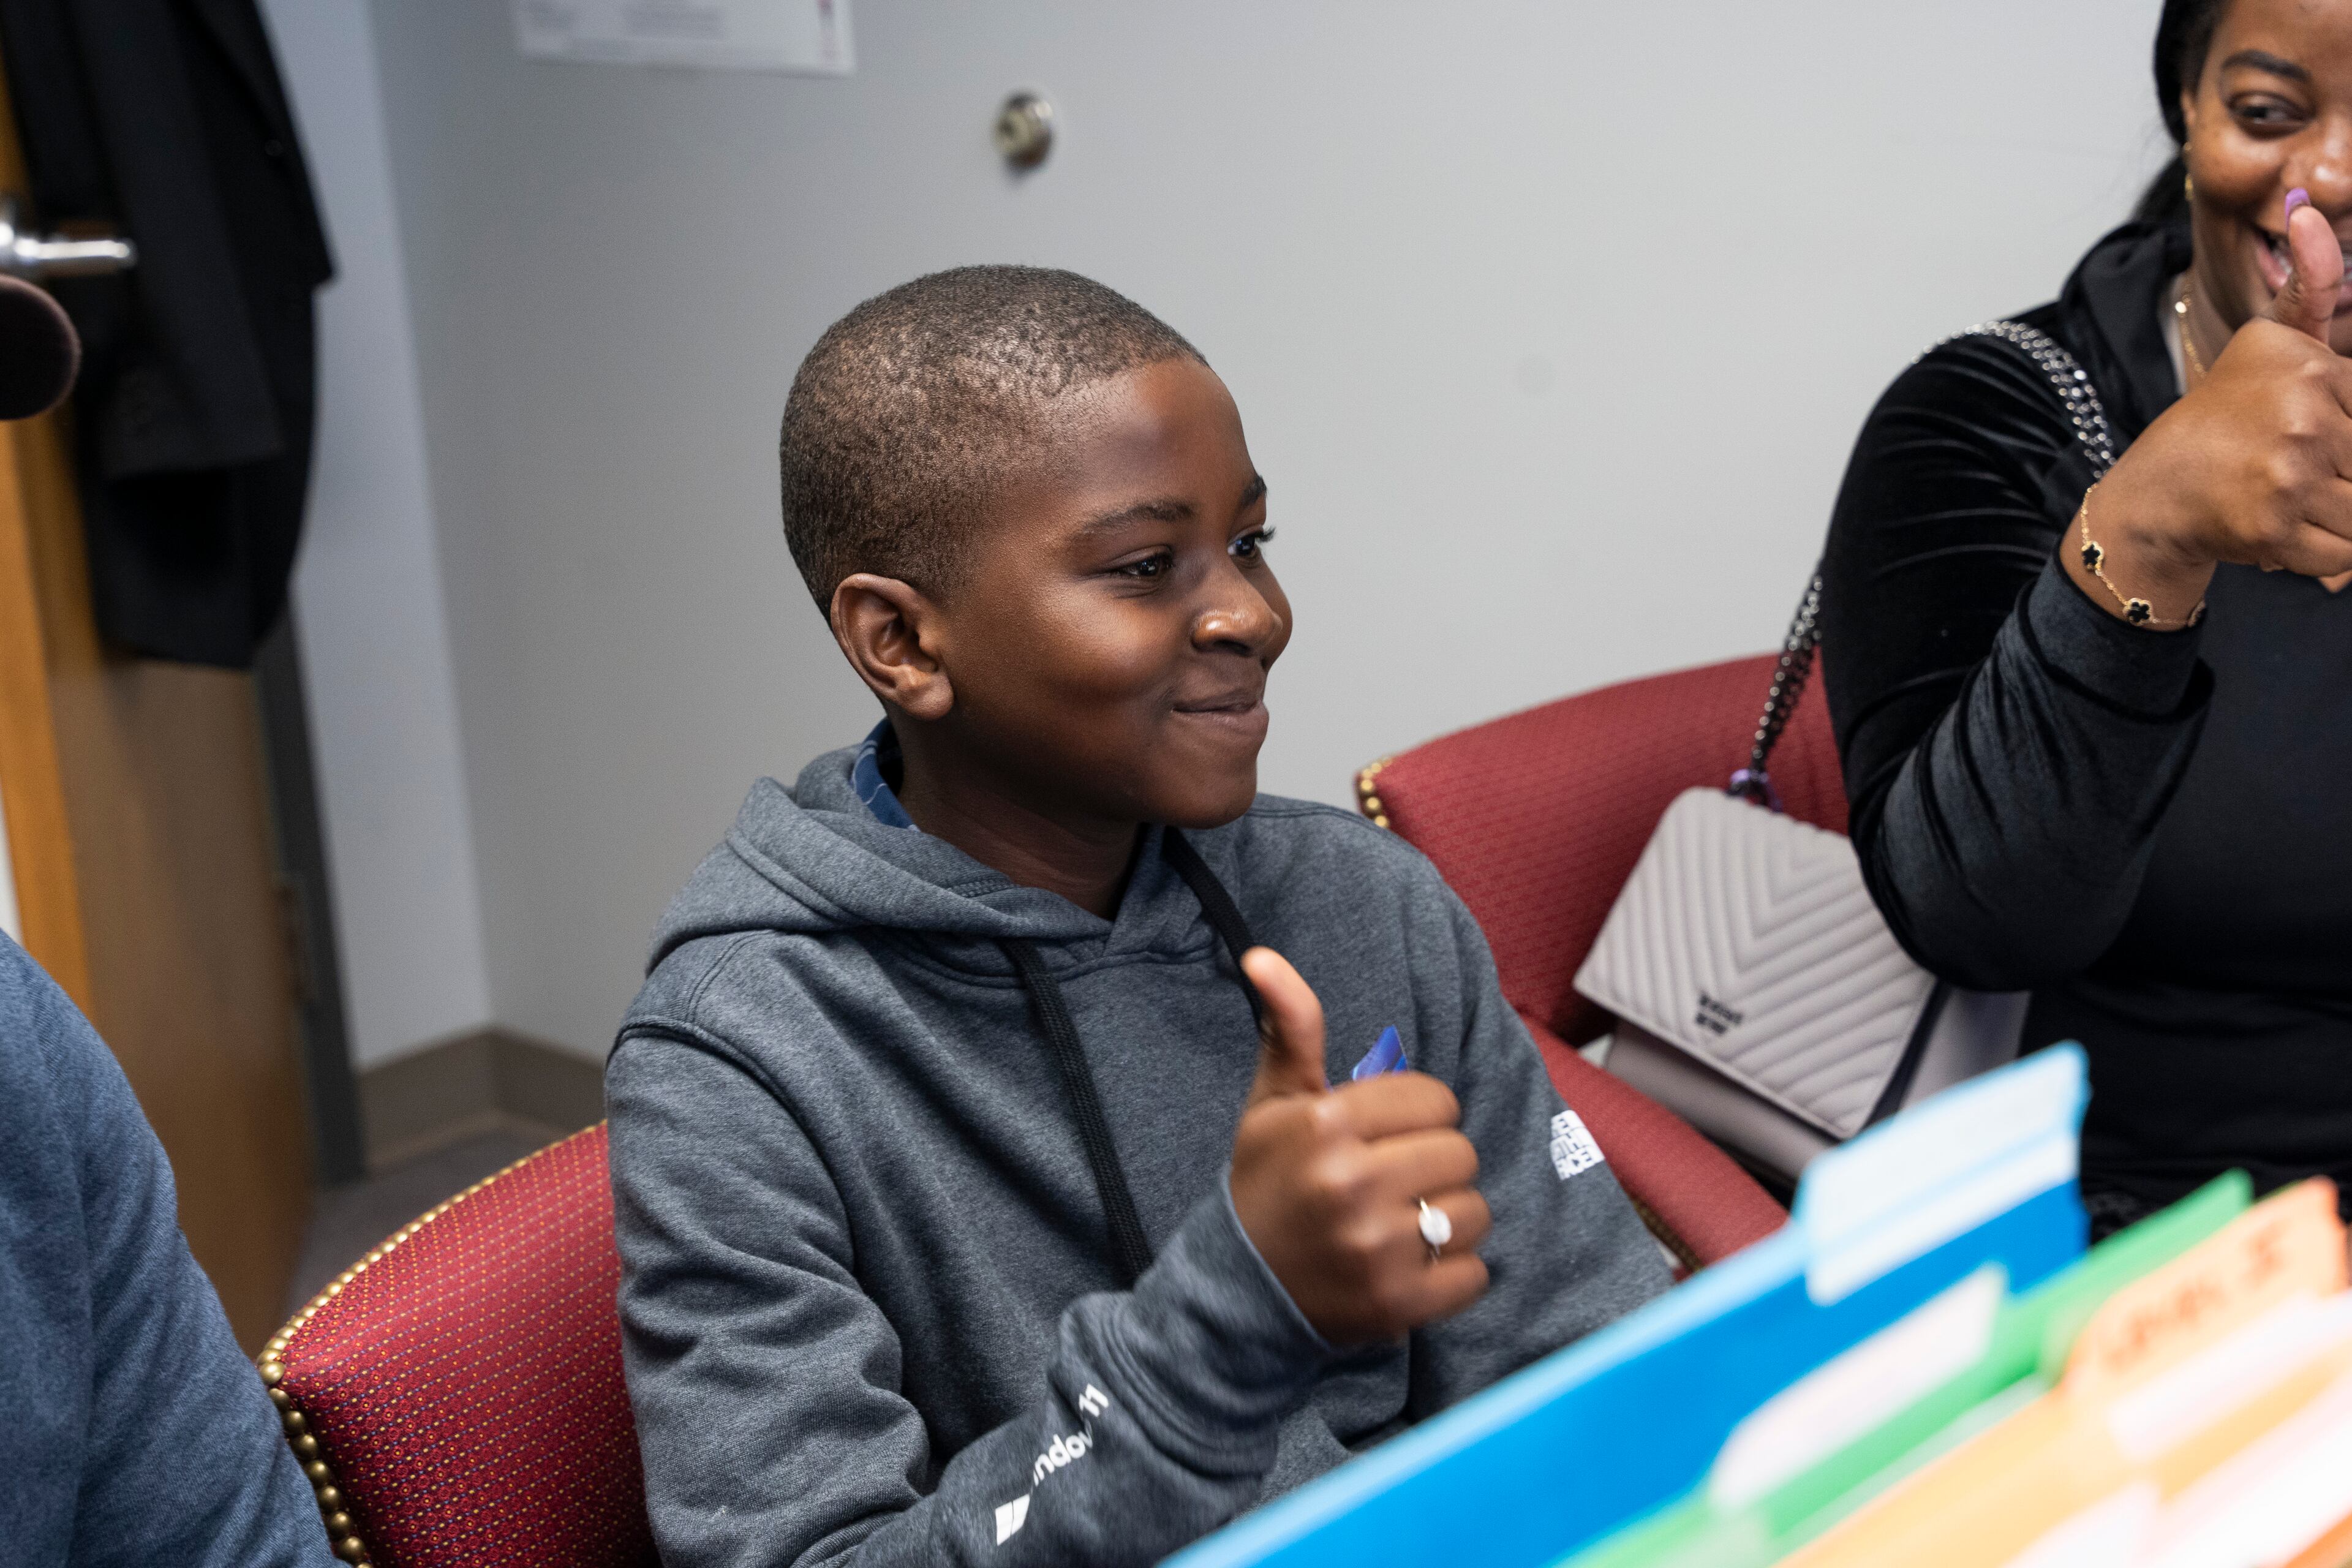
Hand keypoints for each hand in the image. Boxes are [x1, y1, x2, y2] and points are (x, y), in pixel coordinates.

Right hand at [1226, 947, 1490, 1344]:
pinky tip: (1408, 1267)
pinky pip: (1474, 1274)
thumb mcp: (1273, 1103)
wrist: (1236, 1292)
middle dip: (1433, 1165)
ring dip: (1448, 1220)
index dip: (1417, 1117)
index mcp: (1325, 1123)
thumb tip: (1263, 955)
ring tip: (1401, 1225)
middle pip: (1459, 1153)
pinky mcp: (1397, 1304)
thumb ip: (1290, 1027)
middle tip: (1392, 1185)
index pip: (1435, 1100)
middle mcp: (1351, 1182)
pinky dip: (1453, 1275)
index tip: (1383, 1138)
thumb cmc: (1267, 1185)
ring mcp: (1375, 1248)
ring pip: (1474, 1212)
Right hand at [2080, 192, 2351, 615]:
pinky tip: (2285, 531)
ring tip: (2292, 501)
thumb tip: (2307, 213)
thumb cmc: (2223, 417)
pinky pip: (2343, 554)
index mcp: (2313, 369)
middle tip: (2297, 473)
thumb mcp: (2271, 344)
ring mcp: (2289, 474)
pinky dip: (2323, 555)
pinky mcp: (2274, 527)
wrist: (2155, 491)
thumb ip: (2313, 286)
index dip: (2346, 435)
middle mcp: (2304, 415)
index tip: (2310, 436)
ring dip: (2334, 518)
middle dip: (2344, 477)